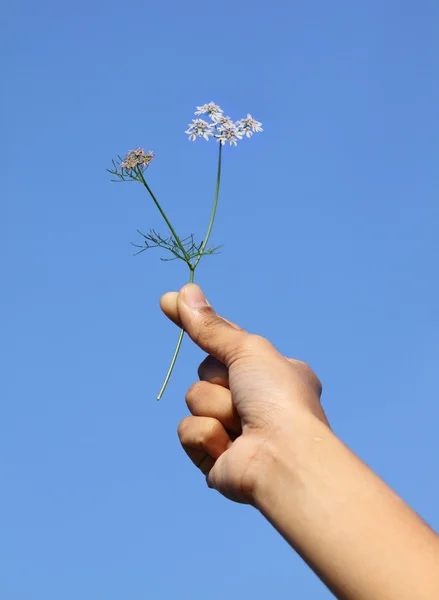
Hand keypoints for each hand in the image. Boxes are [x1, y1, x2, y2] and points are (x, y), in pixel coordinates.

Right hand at [160, 283, 328, 504]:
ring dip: (216, 408)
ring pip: (194, 400)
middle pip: (205, 372)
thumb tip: (183, 291)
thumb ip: (210, 327)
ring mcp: (232, 429)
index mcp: (270, 372)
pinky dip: (207, 435)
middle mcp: (253, 400)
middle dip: (218, 379)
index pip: (223, 342)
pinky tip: (231, 448)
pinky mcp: (213, 456)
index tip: (167, 301)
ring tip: (243, 425)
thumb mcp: (246, 350)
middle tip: (245, 393)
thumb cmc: (277, 398)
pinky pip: (187, 430)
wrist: (282, 456)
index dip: (198, 324)